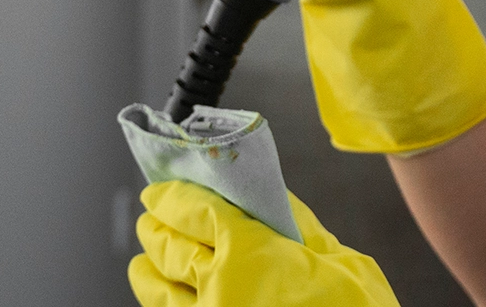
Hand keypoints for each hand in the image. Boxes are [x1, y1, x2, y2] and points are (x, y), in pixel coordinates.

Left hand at [129, 181, 397, 306]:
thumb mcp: (341, 263)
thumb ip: (300, 228)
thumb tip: (273, 202)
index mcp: (249, 254)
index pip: (194, 211)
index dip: (173, 197)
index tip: (161, 191)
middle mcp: (216, 288)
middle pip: (168, 247)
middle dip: (156, 228)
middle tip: (152, 217)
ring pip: (158, 292)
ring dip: (147, 270)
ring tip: (144, 261)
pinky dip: (163, 305)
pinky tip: (165, 300)